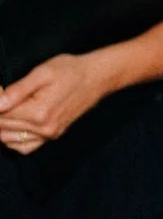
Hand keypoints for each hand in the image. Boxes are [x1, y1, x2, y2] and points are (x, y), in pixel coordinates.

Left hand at [0, 52, 114, 153]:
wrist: (97, 78)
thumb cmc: (71, 71)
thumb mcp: (42, 72)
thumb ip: (17, 90)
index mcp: (38, 112)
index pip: (0, 114)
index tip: (0, 89)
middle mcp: (43, 128)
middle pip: (2, 127)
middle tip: (4, 94)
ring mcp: (49, 134)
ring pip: (8, 139)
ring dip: (1, 126)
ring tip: (7, 109)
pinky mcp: (53, 135)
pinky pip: (24, 147)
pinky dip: (12, 139)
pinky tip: (12, 126)